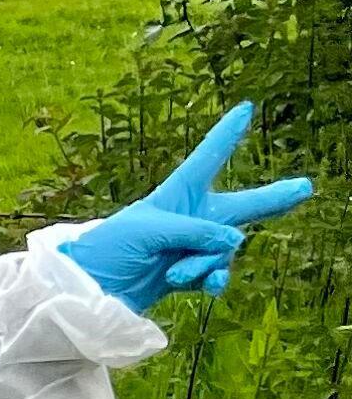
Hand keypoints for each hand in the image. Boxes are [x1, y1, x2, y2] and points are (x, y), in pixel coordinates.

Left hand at [62, 102, 312, 310]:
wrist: (92, 289)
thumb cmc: (111, 248)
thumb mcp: (151, 230)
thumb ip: (196, 231)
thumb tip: (234, 240)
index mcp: (176, 194)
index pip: (207, 159)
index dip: (226, 135)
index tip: (245, 109)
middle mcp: (190, 217)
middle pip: (242, 205)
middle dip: (274, 198)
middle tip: (305, 187)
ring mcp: (192, 246)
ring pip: (226, 249)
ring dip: (205, 263)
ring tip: (177, 271)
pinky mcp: (189, 273)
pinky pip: (216, 274)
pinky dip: (210, 279)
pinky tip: (208, 288)